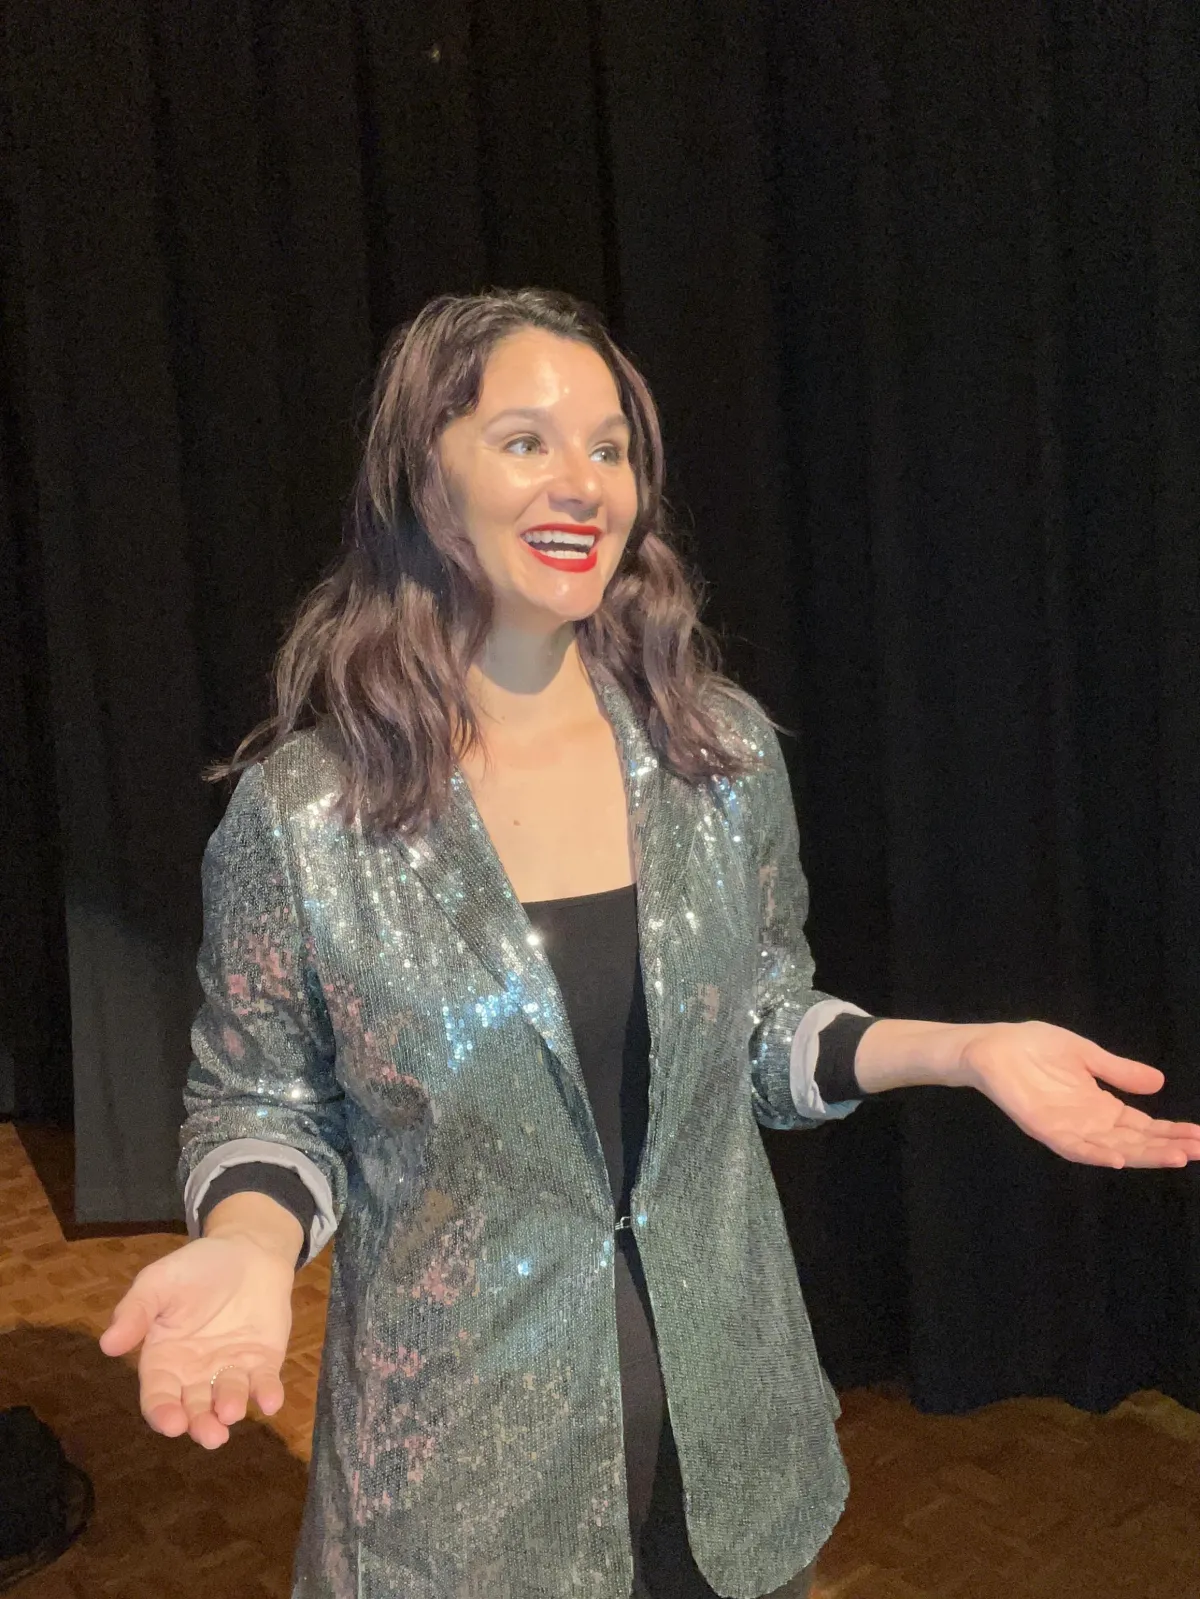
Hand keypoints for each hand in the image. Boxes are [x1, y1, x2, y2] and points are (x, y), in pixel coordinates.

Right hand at [99, 1234, 294, 1448]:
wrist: (246, 1249)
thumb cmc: (195, 1269)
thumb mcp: (158, 1282)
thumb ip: (135, 1312)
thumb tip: (107, 1344)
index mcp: (164, 1361)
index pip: (158, 1397)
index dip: (163, 1413)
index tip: (171, 1424)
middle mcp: (195, 1375)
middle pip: (194, 1409)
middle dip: (201, 1424)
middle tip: (211, 1435)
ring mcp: (230, 1370)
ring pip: (228, 1400)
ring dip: (230, 1409)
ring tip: (231, 1411)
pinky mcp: (263, 1362)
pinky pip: (264, 1384)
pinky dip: (268, 1394)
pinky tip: (271, 1401)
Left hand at [960, 1021, 1199, 1168]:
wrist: (992, 1046)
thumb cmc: (1035, 1048)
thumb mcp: (1086, 1055)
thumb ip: (1119, 1071)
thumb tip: (1160, 1083)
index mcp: (1101, 1108)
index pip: (1144, 1126)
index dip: (1171, 1131)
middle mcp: (1089, 1124)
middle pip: (1135, 1142)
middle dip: (1168, 1147)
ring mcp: (1067, 1129)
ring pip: (1113, 1148)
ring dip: (1143, 1155)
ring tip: (1176, 1156)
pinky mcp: (1044, 1127)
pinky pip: (1074, 1147)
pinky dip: (1097, 1154)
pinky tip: (1121, 1158)